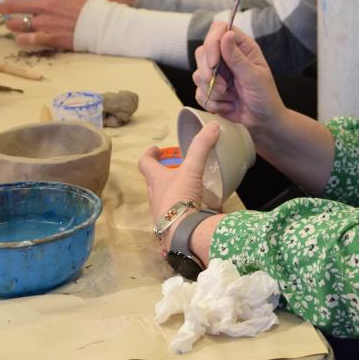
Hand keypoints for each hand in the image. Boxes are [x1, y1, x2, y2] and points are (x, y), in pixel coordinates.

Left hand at [0, 0, 99, 49]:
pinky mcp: (49, 38)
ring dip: (11, 25)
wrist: (102, 25)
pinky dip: (21, 40)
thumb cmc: (95, 4)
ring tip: (11, 25)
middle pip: (13, 6)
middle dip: (3, 7)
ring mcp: (45, 24)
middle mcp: (44, 7)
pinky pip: (28, 40)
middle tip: (2, 9)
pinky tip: (20, 39)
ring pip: (17, 24)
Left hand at [138, 122, 219, 254]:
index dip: (149, 154)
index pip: (145, 164)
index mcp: (156, 180)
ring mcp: (161, 213)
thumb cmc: (180, 197)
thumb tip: (213, 126)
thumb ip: (202, 147)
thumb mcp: (192, 169)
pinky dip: (183, 207)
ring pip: (163, 198)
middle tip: (175, 167)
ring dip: (172, 191)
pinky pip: (175, 213)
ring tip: (188, 186)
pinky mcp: (171, 226)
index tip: (156, 149)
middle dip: (162, 173)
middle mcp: (154, 196)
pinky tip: (196, 207)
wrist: (181, 233)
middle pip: (154, 181)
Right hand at [193, 23, 284, 135]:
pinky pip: (198, 92)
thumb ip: (238, 58)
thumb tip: (226, 34)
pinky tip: (228, 106)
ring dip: (212, 90)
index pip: (219, 30)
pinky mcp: (210, 90)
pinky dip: (211, 102)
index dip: (212, 42)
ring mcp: (217, 73)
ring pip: (197, 74)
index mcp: (242, 47)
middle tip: (224, 87)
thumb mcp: (254, 77)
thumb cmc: (265, 98)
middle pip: (202, 51)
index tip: (214, 62)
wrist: (262, 123)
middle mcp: (227, 57)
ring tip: (230, 97)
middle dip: (208, 71)